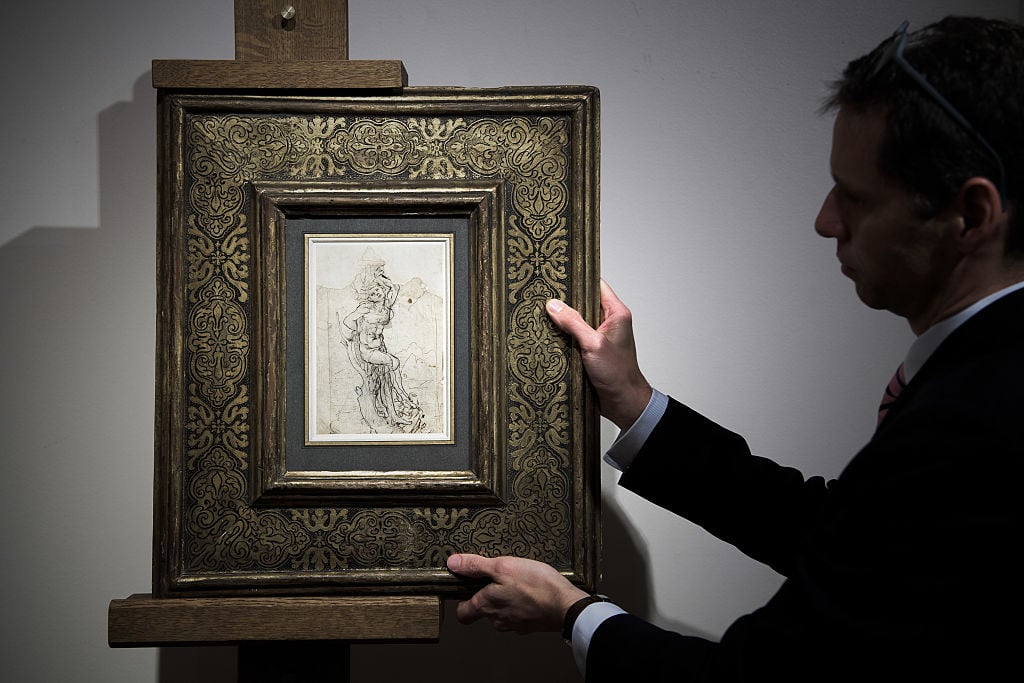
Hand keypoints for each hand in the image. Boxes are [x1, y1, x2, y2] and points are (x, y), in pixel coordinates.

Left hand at [447, 554, 587, 633]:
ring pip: (502, 613)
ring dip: (506, 600)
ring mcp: (515, 625)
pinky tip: (531, 592)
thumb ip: (476, 566)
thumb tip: (453, 563)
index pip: (463, 614)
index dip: (461, 601)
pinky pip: (519, 615)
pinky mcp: (530, 625)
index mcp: (486, 606)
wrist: (565, 605)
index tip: (466, 589)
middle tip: (497, 579)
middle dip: (487, 597)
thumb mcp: (503, 566)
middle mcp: (497, 620)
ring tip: (518, 583)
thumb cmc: (536, 585)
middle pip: (483, 611)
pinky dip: (522, 605)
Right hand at [546, 280, 652, 428]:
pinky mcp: (589, 350)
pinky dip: (561, 336)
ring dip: (561, 320)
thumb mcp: (593, 345)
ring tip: (539, 312)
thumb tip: (553, 305)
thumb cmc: (618, 374)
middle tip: (542, 293)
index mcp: (616, 314)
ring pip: (576, 320)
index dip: (578, 277)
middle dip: (564, 300)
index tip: (558, 274)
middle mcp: (608, 322)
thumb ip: (573, 323)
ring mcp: (598, 336)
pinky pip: (573, 337)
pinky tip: (546, 334)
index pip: (596, 284)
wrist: (623, 402)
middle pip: (583, 302)